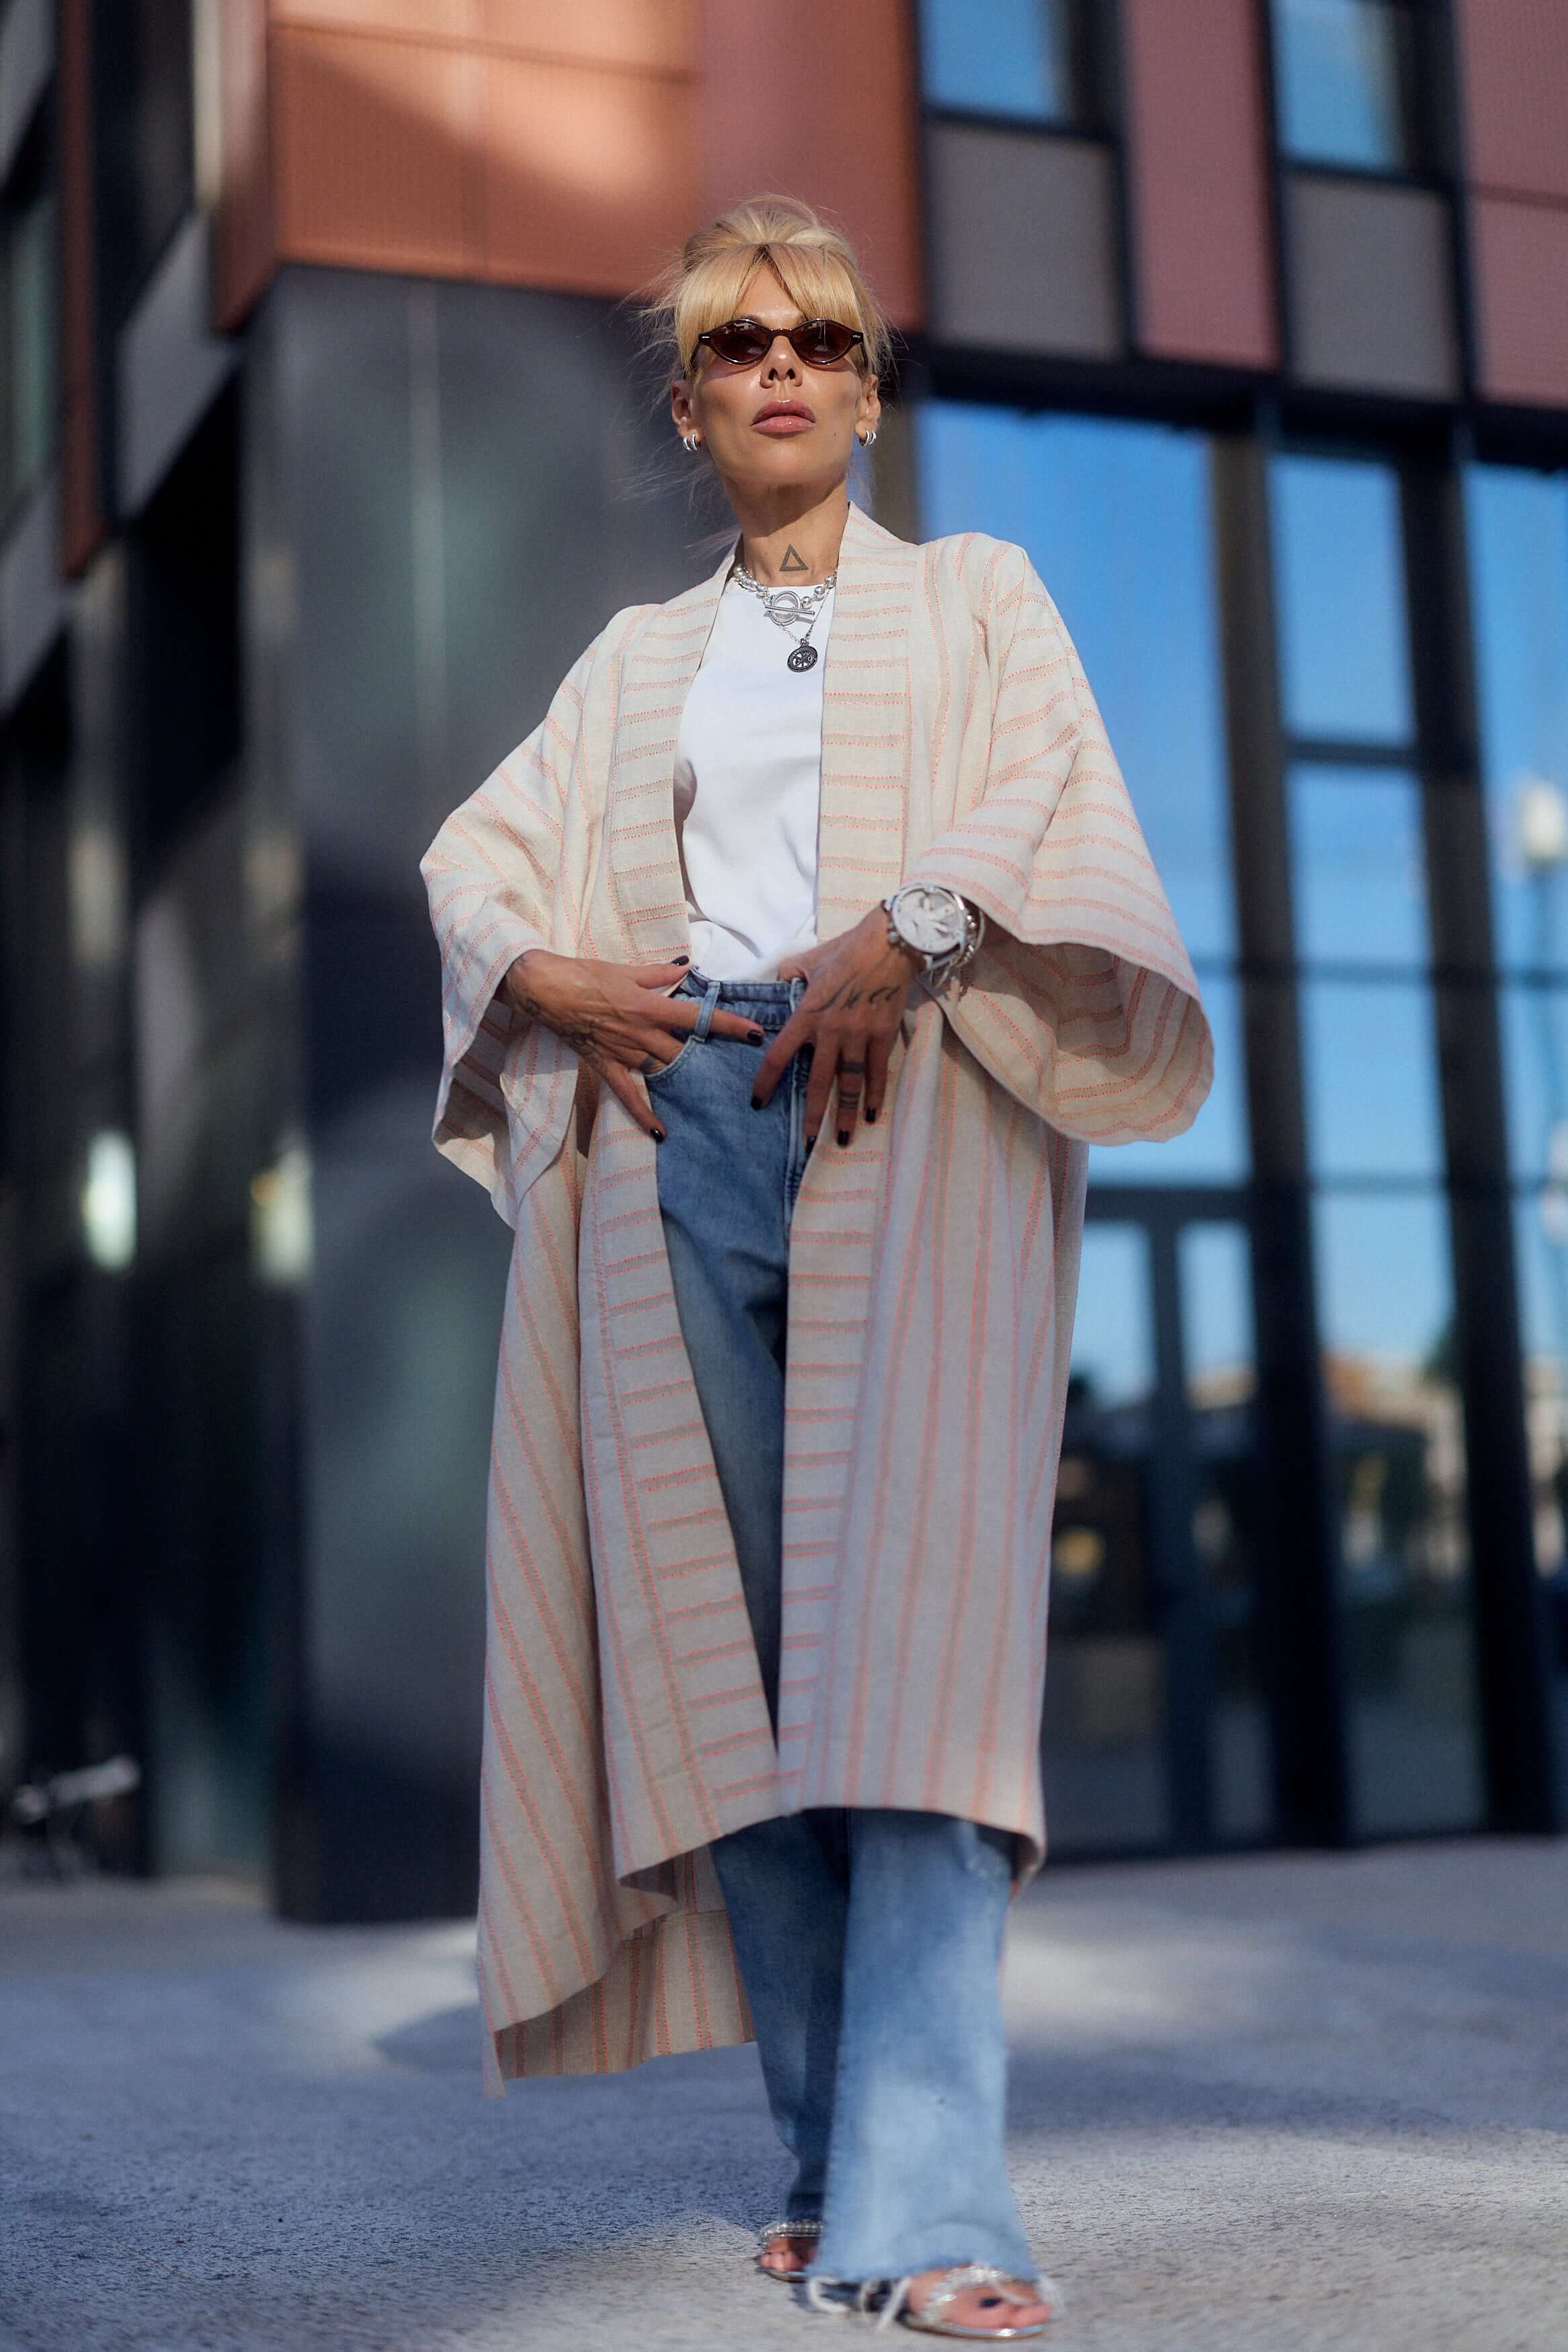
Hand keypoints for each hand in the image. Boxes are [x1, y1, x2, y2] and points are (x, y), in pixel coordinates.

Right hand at [506, 950, 761, 1139]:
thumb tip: (686, 968)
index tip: (755, 1033)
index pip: (696, 1016)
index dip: (728, 1024)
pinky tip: (660, 1132)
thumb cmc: (585, 974)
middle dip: (709, 1057)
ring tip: (710, 1094)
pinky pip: (627, 1094)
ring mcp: (624, 1052)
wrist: (546, 989)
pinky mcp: (605, 1064)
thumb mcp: (626, 970)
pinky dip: (643, 1114)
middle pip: (683, 1050)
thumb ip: (659, 974)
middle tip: (736, 1067)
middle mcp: (641, 1033)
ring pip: (661, 1071)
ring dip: (683, 1081)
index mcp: (649, 1006)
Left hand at [751, 909, 920, 1146]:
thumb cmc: (846, 950)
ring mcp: (859, 1035)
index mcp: (808, 1014)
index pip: (780, 1054)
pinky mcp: (883, 1035)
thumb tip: (777, 986)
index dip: (767, 1081)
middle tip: (807, 1142)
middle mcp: (831, 1031)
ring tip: (845, 1138)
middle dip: (813, 1114)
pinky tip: (874, 1114)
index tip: (758, 1102)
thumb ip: (788, 976)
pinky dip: (876, 1094)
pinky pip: (877, 1072)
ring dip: (848, 1113)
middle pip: (818, 1081)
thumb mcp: (808, 960)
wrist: (889, 944)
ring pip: (850, 1083)